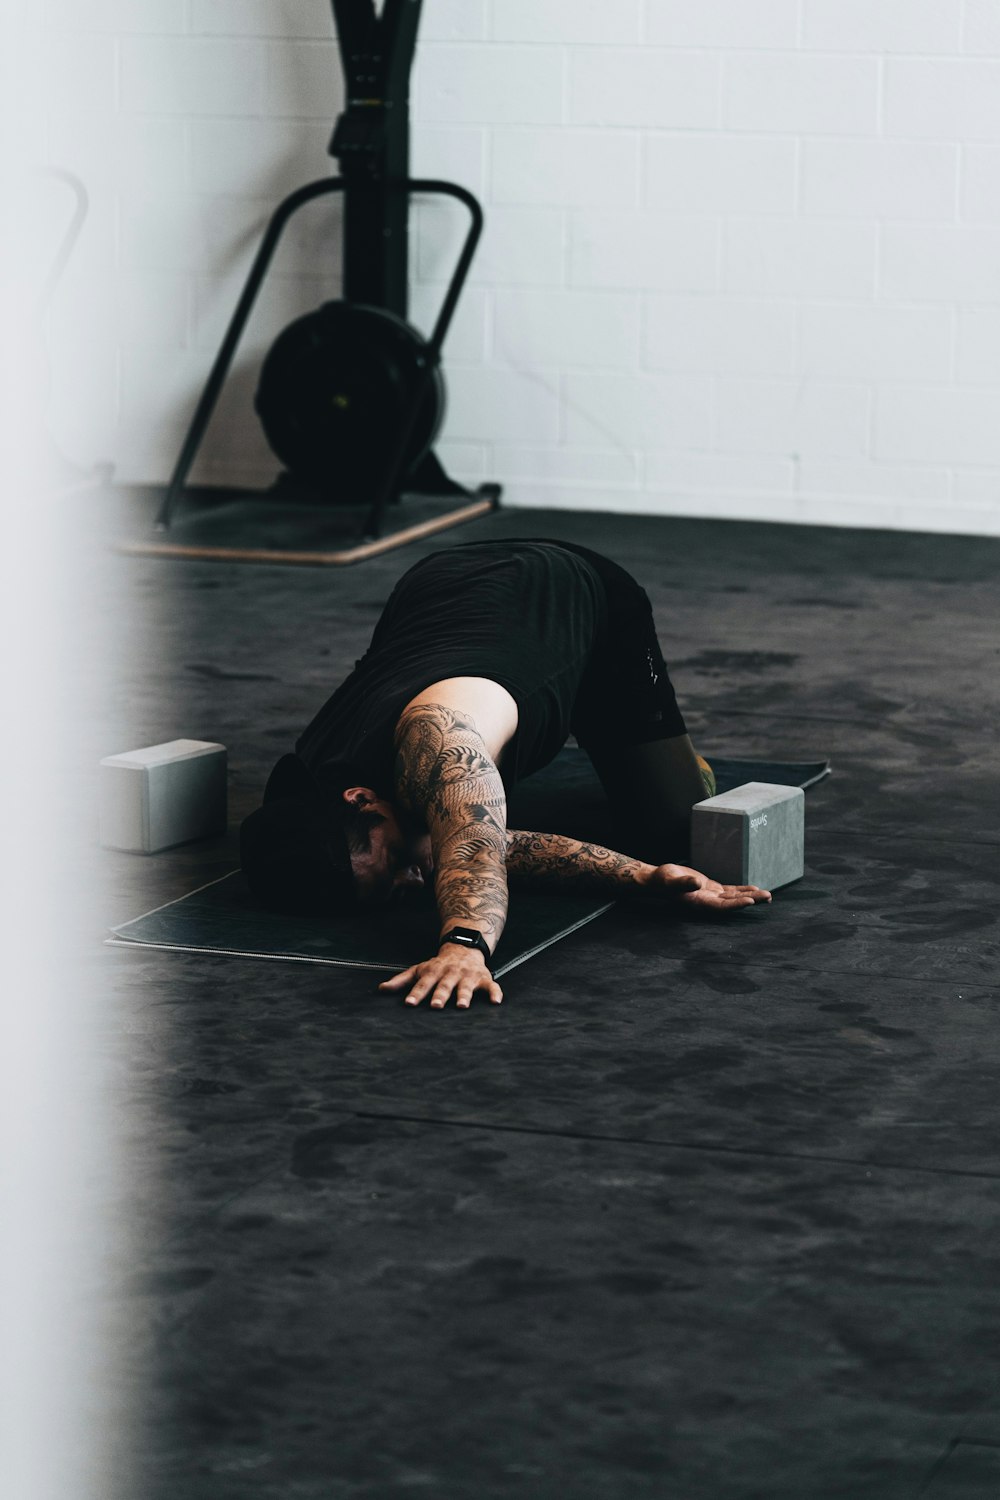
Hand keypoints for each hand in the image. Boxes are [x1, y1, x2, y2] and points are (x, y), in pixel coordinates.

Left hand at [377, 946, 503, 1008]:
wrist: (464, 948)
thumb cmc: (438, 965)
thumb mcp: (419, 969)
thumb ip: (401, 980)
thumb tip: (381, 989)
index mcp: (433, 973)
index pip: (423, 984)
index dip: (416, 993)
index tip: (409, 1003)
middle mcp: (450, 974)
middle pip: (444, 986)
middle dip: (440, 995)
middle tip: (435, 1006)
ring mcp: (467, 976)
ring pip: (466, 987)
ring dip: (464, 995)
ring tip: (461, 1006)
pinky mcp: (483, 979)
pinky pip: (491, 986)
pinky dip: (495, 993)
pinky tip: (496, 1002)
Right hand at [645, 863, 771, 911]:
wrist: (658, 880)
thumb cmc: (662, 880)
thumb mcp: (670, 879)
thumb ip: (683, 883)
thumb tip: (696, 883)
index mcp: (698, 902)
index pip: (721, 906)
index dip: (736, 904)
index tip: (750, 901)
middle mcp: (707, 902)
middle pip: (732, 903)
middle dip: (750, 900)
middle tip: (767, 897)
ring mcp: (710, 896)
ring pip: (734, 897)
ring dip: (751, 896)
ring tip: (768, 896)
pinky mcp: (711, 889)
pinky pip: (730, 891)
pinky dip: (742, 890)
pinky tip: (754, 889)